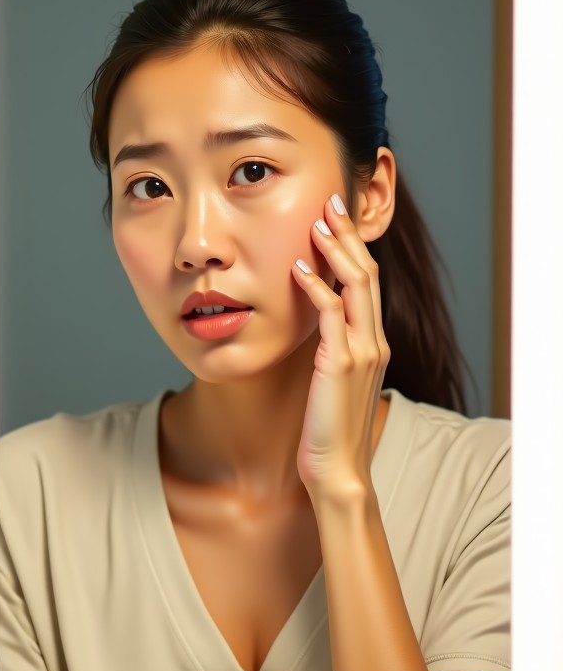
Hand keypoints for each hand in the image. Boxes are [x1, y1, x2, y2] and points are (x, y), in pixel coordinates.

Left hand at [290, 193, 389, 502]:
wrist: (337, 467)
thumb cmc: (327, 425)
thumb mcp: (331, 377)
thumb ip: (329, 347)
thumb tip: (310, 320)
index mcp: (372, 341)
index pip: (366, 281)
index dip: (353, 247)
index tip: (335, 218)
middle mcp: (373, 341)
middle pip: (366, 273)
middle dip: (349, 235)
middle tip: (330, 203)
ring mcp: (362, 351)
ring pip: (356, 287)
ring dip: (336, 252)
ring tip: (317, 223)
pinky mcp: (341, 364)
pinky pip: (331, 317)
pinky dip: (316, 289)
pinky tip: (298, 270)